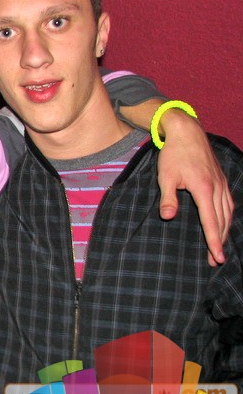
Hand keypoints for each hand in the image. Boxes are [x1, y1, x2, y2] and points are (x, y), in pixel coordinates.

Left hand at [157, 109, 233, 264]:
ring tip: (219, 247)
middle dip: (220, 241)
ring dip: (225, 231)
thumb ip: (168, 197)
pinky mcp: (220, 180)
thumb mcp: (165, 176)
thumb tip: (168, 217)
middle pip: (221, 220)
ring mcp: (221, 183)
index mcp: (203, 189)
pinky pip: (228, 203)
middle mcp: (217, 188)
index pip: (210, 221)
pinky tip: (223, 223)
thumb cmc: (173, 155)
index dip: (214, 241)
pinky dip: (227, 217)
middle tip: (216, 260)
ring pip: (227, 212)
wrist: (187, 132)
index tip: (217, 256)